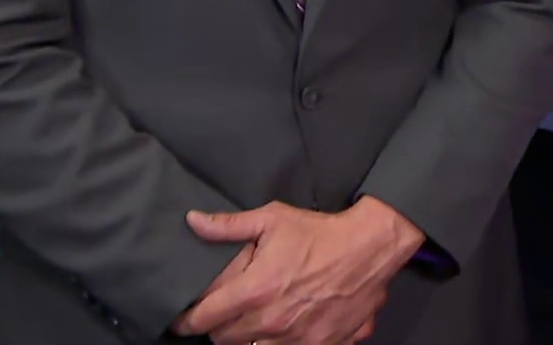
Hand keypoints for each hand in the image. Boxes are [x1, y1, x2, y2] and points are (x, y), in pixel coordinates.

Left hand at [170, 196, 425, 343]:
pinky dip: (281, 343)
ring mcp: (295, 338)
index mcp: (253, 292)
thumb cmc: (320, 233)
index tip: (181, 320)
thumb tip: (193, 221)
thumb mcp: (273, 219)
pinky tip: (285, 327)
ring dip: (249, 337)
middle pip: (223, 339)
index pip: (202, 320)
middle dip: (220, 326)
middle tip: (226, 311)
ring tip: (255, 320)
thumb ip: (228, 226)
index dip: (185, 321)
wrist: (371, 248)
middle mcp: (270, 322)